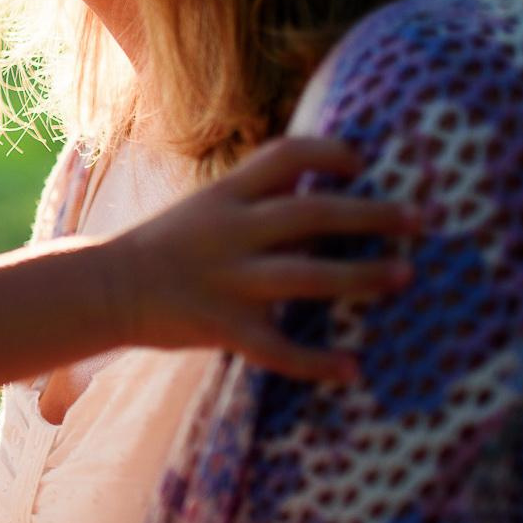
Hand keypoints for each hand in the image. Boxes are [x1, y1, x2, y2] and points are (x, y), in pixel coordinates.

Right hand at [106, 135, 416, 382]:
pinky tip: (352, 370)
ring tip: (403, 277)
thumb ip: (258, 197)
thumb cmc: (166, 246)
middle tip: (418, 220)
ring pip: (306, 277)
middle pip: (309, 213)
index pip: (284, 155)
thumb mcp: (206, 207)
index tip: (364, 163)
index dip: (329, 153)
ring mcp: (226, 281)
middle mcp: (229, 232)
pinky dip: (316, 363)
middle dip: (369, 215)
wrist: (104, 289)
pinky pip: (277, 349)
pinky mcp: (221, 327)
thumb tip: (326, 188)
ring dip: (360, 278)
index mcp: (225, 196)